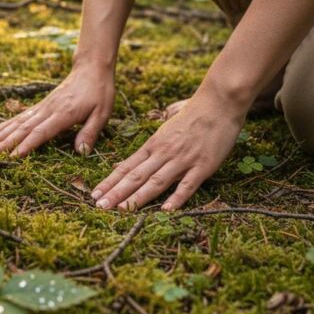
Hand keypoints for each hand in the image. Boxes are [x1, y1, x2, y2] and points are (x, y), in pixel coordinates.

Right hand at [0, 61, 114, 156]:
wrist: (91, 68)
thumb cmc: (99, 92)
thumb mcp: (102, 113)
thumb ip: (90, 132)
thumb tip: (81, 152)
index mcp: (65, 113)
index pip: (43, 131)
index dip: (28, 144)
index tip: (14, 155)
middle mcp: (50, 109)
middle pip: (26, 126)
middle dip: (10, 140)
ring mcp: (44, 105)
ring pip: (21, 120)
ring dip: (5, 132)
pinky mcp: (43, 104)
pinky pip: (23, 115)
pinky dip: (9, 122)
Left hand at [90, 90, 246, 211]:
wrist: (218, 102)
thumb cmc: (192, 116)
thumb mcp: (164, 131)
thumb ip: (147, 149)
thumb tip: (123, 164)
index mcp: (154, 144)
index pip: (127, 167)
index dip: (110, 181)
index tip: (94, 194)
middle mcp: (164, 153)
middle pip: (136, 176)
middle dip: (117, 192)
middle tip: (99, 206)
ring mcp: (183, 160)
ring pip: (156, 182)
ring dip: (138, 197)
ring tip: (122, 210)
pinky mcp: (203, 166)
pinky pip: (188, 185)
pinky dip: (176, 198)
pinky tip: (166, 211)